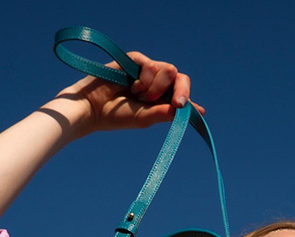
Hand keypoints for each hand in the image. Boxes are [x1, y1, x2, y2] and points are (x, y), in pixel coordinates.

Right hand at [59, 51, 205, 133]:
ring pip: (169, 71)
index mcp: (161, 99)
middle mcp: (157, 84)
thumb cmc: (117, 116)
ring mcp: (148, 72)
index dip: (191, 102)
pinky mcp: (137, 60)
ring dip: (156, 88)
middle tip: (177, 104)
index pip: (181, 97)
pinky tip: (134, 88)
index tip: (200, 111)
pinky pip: (152, 65)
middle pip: (180, 78)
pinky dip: (146, 80)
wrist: (94, 107)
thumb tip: (188, 111)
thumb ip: (165, 113)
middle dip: (182, 91)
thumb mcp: (145, 118)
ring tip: (139, 96)